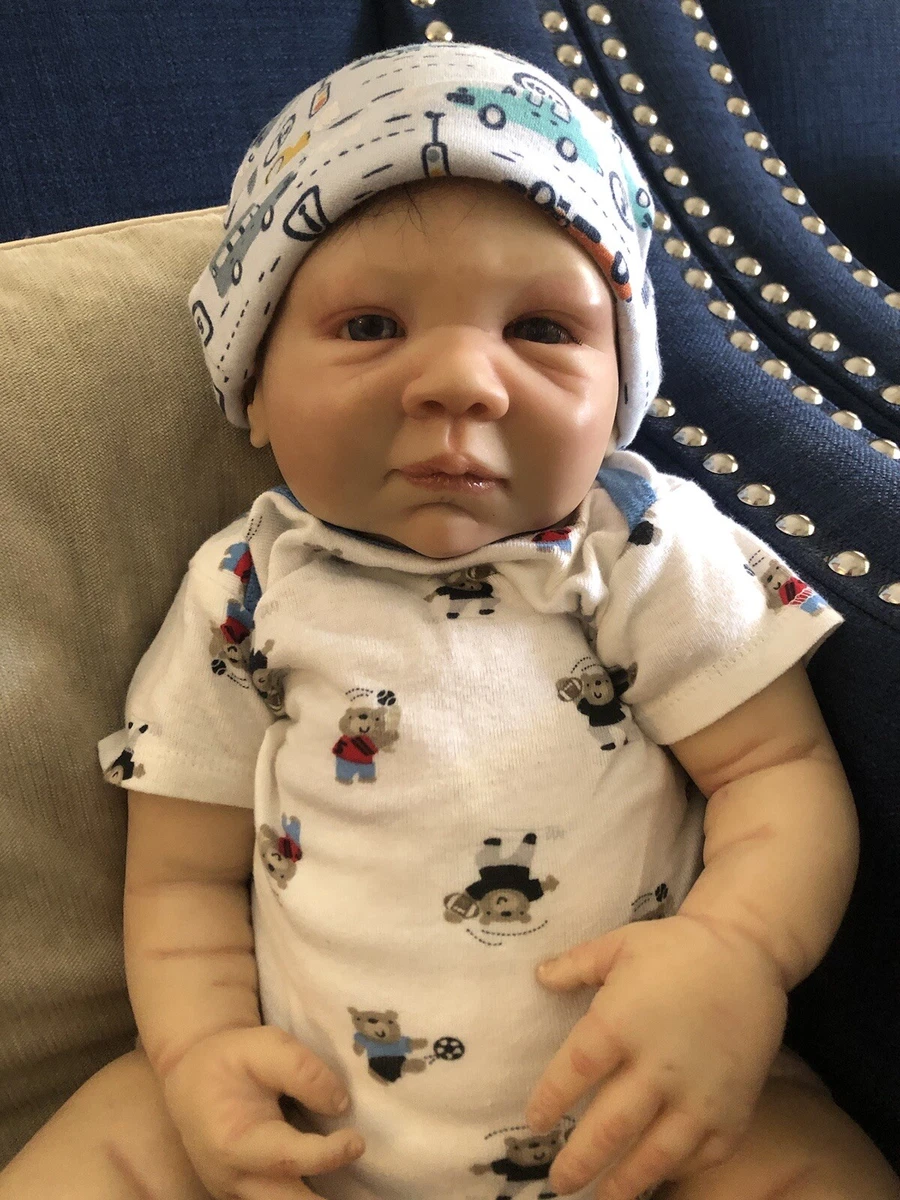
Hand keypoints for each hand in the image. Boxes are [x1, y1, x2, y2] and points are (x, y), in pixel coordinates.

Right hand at [162, 1025, 364, 1199]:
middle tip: (370, 1197)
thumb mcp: (264, 1045)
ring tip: (361, 1195)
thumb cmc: (230, 1060)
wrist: (192, 1081)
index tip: (357, 1141)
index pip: (288, 1158)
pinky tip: (334, 1189)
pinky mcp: (246, 1196)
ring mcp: (238, 1194)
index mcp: (235, 1142)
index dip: (327, 1155)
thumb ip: (302, 1070)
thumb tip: (340, 1105)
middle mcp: (234, 1179)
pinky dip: (305, 1196)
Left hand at [525, 914, 786, 1198]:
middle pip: (608, 1128)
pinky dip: (676, 1172)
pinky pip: (700, 1155)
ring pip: (654, 1156)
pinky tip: (656, 1176)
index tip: (535, 1121)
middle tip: (558, 1182)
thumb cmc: (677, 947)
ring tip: (601, 1198)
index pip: (573, 1073)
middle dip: (579, 1161)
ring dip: (623, 1183)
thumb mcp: (619, 945)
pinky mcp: (732, 1111)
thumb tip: (538, 977)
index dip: (550, 1101)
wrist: (749, 954)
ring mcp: (698, 1095)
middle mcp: (656, 1067)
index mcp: (620, 1023)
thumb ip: (575, 965)